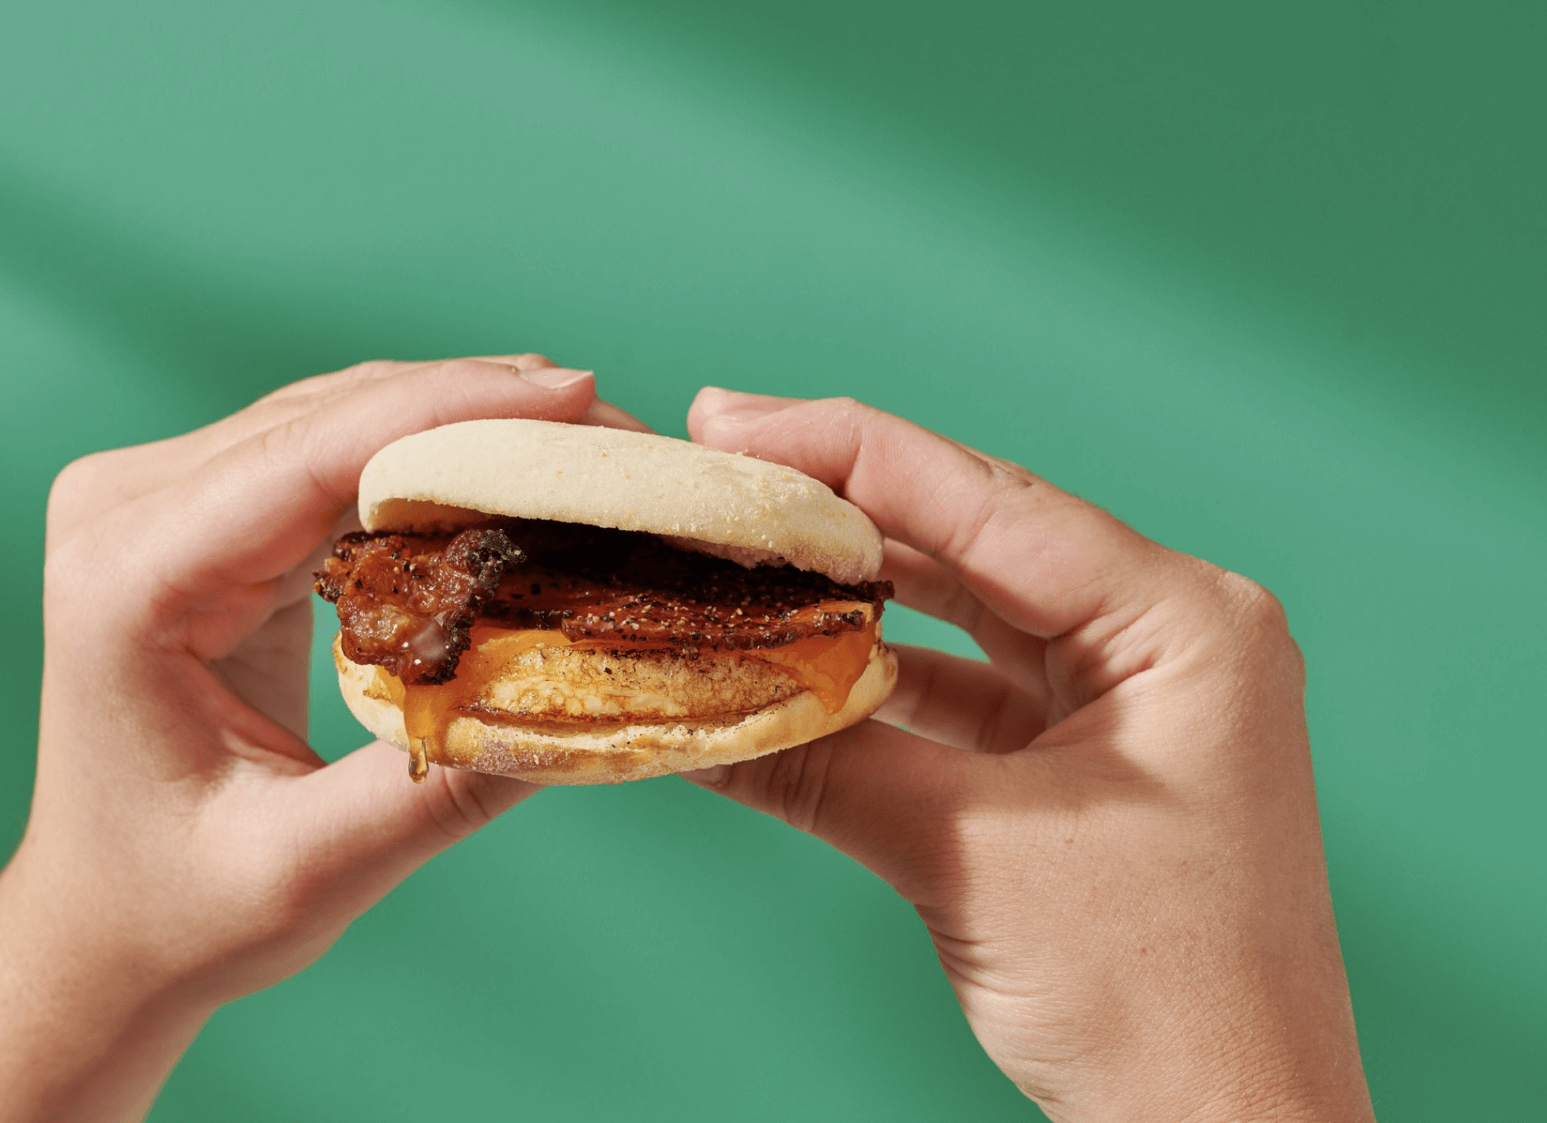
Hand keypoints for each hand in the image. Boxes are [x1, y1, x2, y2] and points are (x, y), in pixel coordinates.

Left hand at [0, 355, 632, 1122]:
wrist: (102, 923)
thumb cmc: (177, 909)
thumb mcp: (306, 871)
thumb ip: (436, 788)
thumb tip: (581, 705)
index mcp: (129, 579)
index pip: (310, 456)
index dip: (452, 410)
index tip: (576, 396)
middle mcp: (131, 512)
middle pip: (335, 417)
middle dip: (486, 411)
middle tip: (622, 433)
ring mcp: (165, 503)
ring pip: (344, 420)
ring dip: (469, 424)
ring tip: (589, 448)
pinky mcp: (211, 518)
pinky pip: (338, 458)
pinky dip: (433, 461)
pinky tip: (515, 476)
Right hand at [685, 389, 1374, 1122]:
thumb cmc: (1163, 1002)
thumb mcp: (972, 854)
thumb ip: (823, 762)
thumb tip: (679, 709)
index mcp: (1183, 623)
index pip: (988, 501)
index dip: (847, 451)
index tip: (729, 421)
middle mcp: (1167, 636)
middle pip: (976, 538)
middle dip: (842, 508)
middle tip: (716, 468)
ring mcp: (1131, 697)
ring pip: (967, 608)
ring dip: (857, 589)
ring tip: (744, 550)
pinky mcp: (1090, 757)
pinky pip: (968, 686)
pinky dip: (882, 674)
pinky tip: (801, 656)